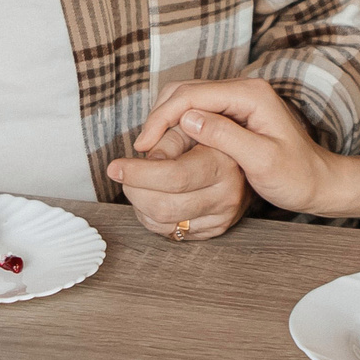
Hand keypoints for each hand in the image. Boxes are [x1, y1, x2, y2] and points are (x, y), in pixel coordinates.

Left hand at [108, 110, 252, 240]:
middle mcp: (227, 196)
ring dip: (139, 204)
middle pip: (163, 207)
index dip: (138, 173)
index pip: (174, 176)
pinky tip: (153, 196)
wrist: (244, 159)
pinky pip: (169, 232)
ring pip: (162, 224)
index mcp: (224, 165)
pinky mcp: (213, 232)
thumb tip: (144, 158)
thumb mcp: (192, 127)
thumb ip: (167, 138)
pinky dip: (150, 216)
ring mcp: (221, 218)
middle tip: (123, 173)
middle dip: (134, 190)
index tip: (114, 167)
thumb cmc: (210, 138)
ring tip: (140, 183)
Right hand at [131, 80, 359, 222]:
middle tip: (143, 150)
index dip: (162, 118)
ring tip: (151, 151)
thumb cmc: (298, 176)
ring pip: (187, 100)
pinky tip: (169, 149)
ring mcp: (237, 100)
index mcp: (251, 94)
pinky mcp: (233, 113)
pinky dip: (177, 127)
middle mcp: (242, 90)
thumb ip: (226, 137)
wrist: (320, 183)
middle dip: (158, 117)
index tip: (144, 146)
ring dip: (165, 121)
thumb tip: (187, 120)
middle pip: (185, 91)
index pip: (192, 94)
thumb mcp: (262, 161)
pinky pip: (196, 112)